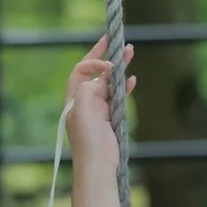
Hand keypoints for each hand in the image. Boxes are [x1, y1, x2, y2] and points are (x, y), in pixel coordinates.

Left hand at [64, 35, 135, 168]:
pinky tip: (132, 79)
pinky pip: (118, 97)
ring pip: (109, 83)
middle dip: (105, 56)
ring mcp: (98, 110)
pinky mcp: (110, 118)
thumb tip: (101, 77)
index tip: (108, 64)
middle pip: (95, 73)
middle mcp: (84, 102)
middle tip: (114, 39)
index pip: (81, 70)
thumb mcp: (82, 111)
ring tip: (130, 51)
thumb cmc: (88, 141)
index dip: (93, 62)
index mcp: (74, 99)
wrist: (98, 167)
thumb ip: (87, 89)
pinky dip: (125, 87)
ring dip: (119, 68)